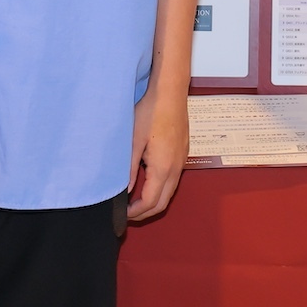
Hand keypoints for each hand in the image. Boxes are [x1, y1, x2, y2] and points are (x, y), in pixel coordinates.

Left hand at [125, 82, 188, 220]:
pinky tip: (147, 179)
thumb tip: (125, 191)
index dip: (136, 213)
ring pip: (170, 191)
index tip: (123, 214)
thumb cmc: (150, 113)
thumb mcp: (133, 142)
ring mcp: (182, 161)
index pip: (151, 202)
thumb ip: (129, 170)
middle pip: (163, 202)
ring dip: (154, 200)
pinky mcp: (182, 153)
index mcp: (163, 168)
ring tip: (134, 199)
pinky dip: (161, 187)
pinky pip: (173, 179)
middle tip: (128, 212)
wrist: (170, 93)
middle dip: (146, 212)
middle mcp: (176, 168)